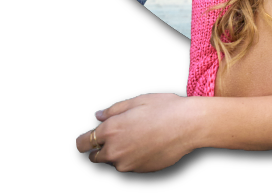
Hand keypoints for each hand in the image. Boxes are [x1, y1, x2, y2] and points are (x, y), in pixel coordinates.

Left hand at [76, 93, 196, 172]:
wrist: (189, 125)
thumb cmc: (164, 108)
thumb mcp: (138, 100)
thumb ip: (113, 110)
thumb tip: (98, 117)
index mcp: (110, 131)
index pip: (82, 144)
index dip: (86, 139)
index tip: (93, 134)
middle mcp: (114, 152)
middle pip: (97, 156)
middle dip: (103, 147)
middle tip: (122, 132)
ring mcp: (127, 165)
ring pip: (115, 161)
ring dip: (121, 151)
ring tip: (141, 135)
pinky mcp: (140, 171)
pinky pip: (131, 164)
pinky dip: (135, 156)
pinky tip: (150, 143)